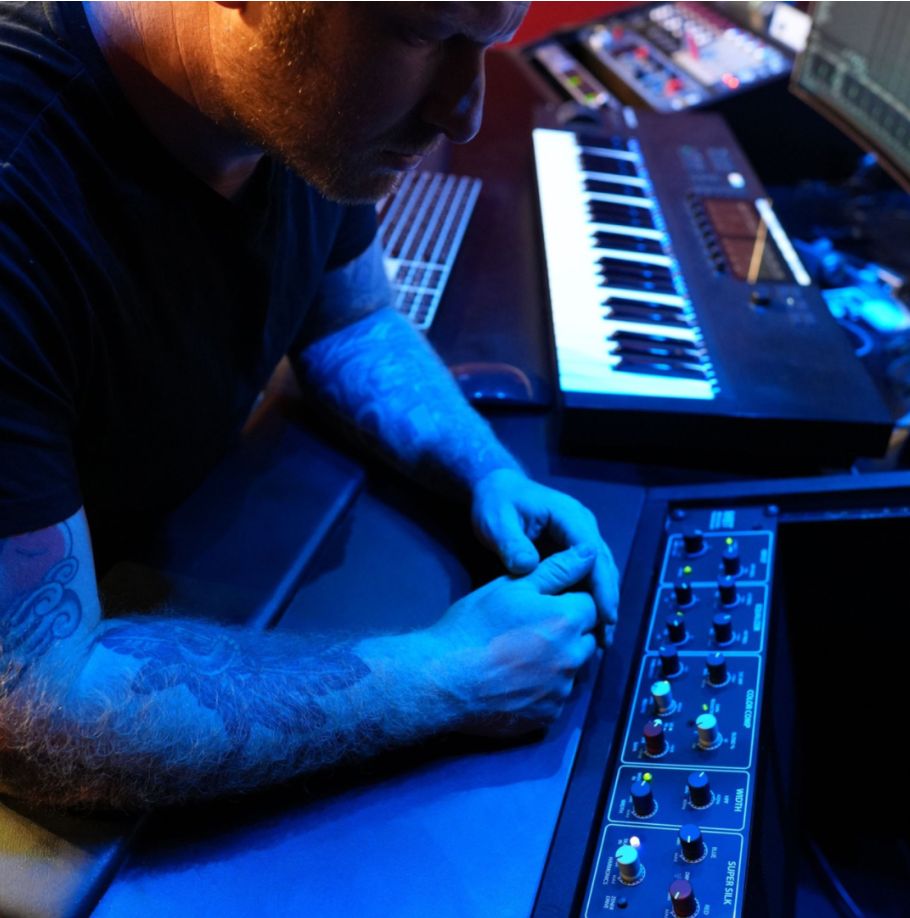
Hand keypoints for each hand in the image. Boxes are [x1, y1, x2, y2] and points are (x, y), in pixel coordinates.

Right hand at [428, 545, 599, 734]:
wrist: (445, 680)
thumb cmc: (474, 626)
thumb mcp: (511, 586)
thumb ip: (556, 570)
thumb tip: (589, 553)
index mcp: (567, 619)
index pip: (591, 604)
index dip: (569, 601)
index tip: (546, 605)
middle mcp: (572, 656)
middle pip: (587, 639)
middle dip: (570, 632)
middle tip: (534, 630)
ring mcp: (561, 690)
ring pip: (573, 669)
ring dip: (559, 662)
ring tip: (523, 657)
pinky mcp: (548, 715)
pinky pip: (557, 697)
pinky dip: (545, 689)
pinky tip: (518, 682)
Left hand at [470, 469, 618, 635]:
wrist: (496, 489)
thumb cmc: (497, 502)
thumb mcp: (498, 521)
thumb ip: (512, 544)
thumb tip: (527, 568)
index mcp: (570, 516)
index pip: (593, 553)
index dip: (601, 585)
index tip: (603, 614)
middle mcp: (583, 526)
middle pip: (604, 566)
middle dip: (607, 600)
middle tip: (607, 637)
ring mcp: (580, 538)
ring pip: (601, 573)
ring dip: (603, 603)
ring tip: (603, 638)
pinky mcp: (573, 552)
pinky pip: (587, 576)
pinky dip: (590, 599)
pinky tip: (589, 624)